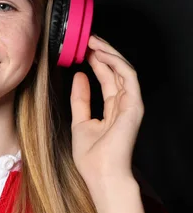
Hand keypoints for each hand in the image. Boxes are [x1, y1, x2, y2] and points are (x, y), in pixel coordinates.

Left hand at [70, 34, 143, 184]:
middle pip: (115, 70)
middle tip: (87, 37)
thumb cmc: (92, 156)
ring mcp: (131, 104)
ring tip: (92, 40)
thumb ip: (81, 99)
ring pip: (123, 69)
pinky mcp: (134, 105)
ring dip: (108, 52)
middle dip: (102, 51)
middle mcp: (124, 103)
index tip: (81, 48)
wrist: (101, 175)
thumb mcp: (80, 121)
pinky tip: (101, 54)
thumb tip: (79, 76)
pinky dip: (115, 63)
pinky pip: (128, 77)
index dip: (95, 61)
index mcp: (113, 108)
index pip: (106, 77)